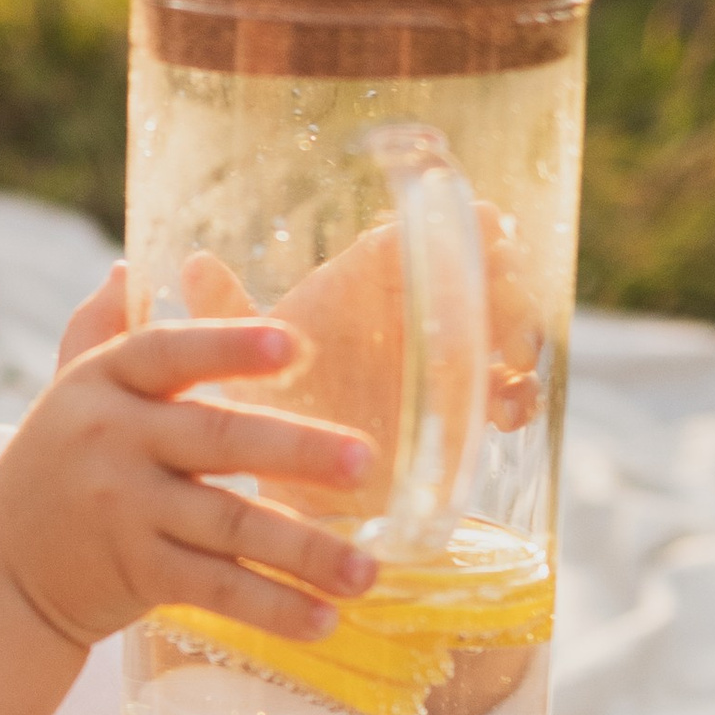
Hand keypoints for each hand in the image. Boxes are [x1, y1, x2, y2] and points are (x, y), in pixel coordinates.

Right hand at [0, 316, 378, 654]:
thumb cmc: (51, 473)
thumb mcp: (65, 395)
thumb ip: (97, 333)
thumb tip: (129, 268)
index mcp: (102, 382)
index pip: (168, 352)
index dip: (229, 346)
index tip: (293, 344)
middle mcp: (112, 440)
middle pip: (218, 439)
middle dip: (296, 451)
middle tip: (365, 462)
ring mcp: (123, 510)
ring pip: (229, 525)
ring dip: (305, 550)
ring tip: (368, 569)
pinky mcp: (135, 573)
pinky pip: (215, 589)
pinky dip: (270, 607)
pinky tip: (324, 619)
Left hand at [172, 202, 543, 481]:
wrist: (287, 490)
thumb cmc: (263, 411)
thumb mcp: (241, 370)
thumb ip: (226, 317)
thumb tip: (191, 262)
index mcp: (365, 282)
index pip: (428, 229)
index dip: (464, 224)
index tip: (484, 236)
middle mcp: (410, 312)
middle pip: (484, 268)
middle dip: (508, 279)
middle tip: (505, 307)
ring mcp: (442, 361)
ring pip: (509, 324)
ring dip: (524, 334)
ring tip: (512, 365)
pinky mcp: (460, 412)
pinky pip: (511, 392)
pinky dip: (520, 396)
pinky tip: (507, 413)